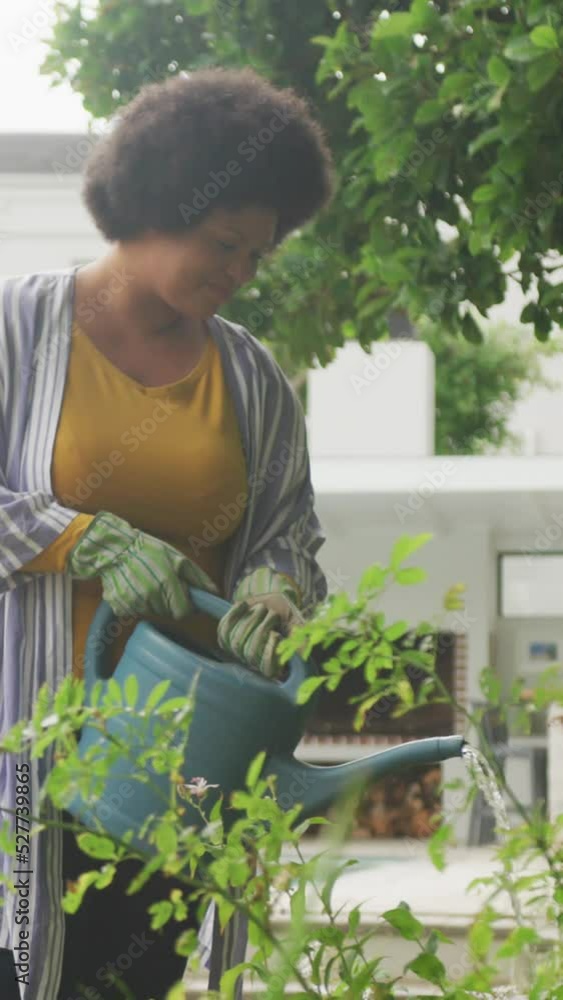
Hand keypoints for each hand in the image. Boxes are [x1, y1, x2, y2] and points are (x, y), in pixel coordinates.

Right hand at [67, 511, 218, 618]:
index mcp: (166, 582)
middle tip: (162, 586)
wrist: (114, 549)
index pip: (183, 612)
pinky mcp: (120, 607)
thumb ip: (197, 577)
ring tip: (147, 584)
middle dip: (169, 603)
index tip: (183, 599)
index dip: (185, 607)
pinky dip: (137, 605)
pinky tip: (134, 589)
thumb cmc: (148, 550)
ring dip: (153, 604)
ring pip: (152, 614)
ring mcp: (134, 602)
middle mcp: (150, 595)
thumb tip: (214, 593)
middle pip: (168, 614)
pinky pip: (135, 613)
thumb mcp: (177, 557)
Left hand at [217, 569, 302, 676]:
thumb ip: (300, 638)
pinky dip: (234, 613)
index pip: (267, 669)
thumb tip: (304, 650)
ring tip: (263, 607)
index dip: (270, 654)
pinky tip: (245, 604)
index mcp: (272, 664)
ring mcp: (238, 649)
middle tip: (273, 613)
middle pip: (250, 654)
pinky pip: (224, 629)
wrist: (272, 603)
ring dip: (251, 619)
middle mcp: (254, 661)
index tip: (277, 634)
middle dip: (262, 629)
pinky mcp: (226, 635)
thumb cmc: (288, 618)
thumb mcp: (297, 625)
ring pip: (236, 641)